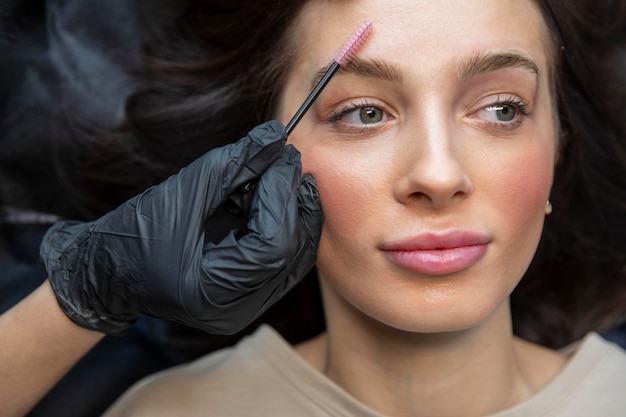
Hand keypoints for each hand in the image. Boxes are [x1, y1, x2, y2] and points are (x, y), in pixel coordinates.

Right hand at [40, 121, 321, 334]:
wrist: (109, 272)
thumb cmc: (132, 234)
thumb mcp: (182, 192)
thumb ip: (233, 164)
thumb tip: (276, 135)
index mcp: (211, 293)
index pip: (272, 245)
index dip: (282, 196)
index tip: (283, 155)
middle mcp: (236, 310)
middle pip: (292, 254)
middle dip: (295, 202)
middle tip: (289, 161)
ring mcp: (245, 309)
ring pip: (296, 258)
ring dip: (295, 213)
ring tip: (283, 176)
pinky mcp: (248, 298)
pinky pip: (284, 262)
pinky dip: (285, 226)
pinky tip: (277, 197)